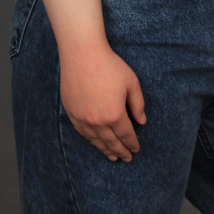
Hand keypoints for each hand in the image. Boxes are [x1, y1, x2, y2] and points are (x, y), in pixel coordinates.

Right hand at [59, 42, 146, 161]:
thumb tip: (142, 121)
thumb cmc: (110, 65)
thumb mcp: (131, 82)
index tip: (136, 150)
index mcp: (114, 114)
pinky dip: (90, 140)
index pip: (126, 135)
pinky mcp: (72, 112)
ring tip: (112, 157)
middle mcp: (97, 121)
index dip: (132, 143)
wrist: (82, 54)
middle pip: (111, 142)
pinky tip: (95, 142)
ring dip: (105, 150)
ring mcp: (83, 118)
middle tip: (126, 159)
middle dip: (120, 151)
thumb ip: (138, 104)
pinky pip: (82, 132)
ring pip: (95, 140)